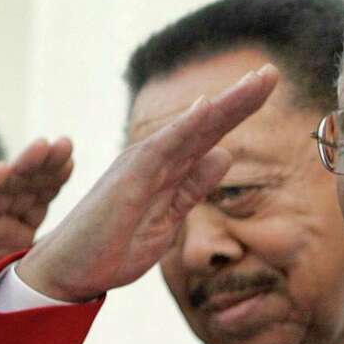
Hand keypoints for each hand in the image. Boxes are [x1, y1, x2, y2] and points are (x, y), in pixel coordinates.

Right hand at [0, 137, 73, 343]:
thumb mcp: (27, 285)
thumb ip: (49, 265)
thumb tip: (97, 257)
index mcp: (19, 233)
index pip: (40, 198)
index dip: (55, 178)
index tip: (72, 159)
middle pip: (24, 187)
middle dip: (44, 165)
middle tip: (63, 144)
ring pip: (0, 190)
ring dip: (21, 167)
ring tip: (41, 147)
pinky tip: (3, 171)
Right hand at [17, 64, 278, 301]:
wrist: (70, 271)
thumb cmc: (112, 249)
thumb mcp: (167, 221)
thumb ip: (192, 190)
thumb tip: (223, 156)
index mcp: (167, 170)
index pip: (209, 135)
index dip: (238, 111)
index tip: (267, 86)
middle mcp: (155, 158)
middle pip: (205, 123)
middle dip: (239, 98)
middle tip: (272, 73)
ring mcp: (142, 164)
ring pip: (191, 128)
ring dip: (224, 104)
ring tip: (257, 81)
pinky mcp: (129, 177)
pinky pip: (163, 147)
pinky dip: (186, 127)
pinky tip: (210, 107)